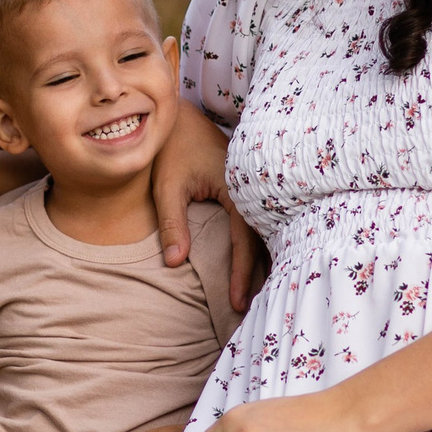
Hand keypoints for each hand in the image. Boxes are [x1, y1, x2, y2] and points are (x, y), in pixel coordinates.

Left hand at [151, 112, 264, 308]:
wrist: (179, 119)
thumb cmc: (172, 151)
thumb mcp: (167, 188)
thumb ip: (173, 224)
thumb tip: (174, 263)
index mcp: (237, 187)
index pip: (243, 240)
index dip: (240, 273)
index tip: (236, 302)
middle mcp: (251, 189)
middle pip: (263, 239)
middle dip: (260, 275)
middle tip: (255, 311)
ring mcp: (253, 188)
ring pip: (264, 232)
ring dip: (263, 263)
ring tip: (261, 296)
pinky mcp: (248, 189)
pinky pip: (259, 223)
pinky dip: (259, 246)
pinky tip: (258, 267)